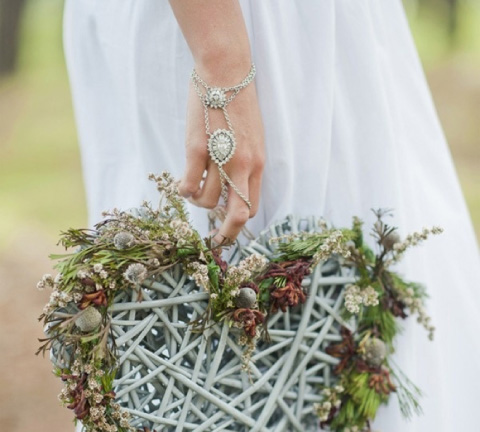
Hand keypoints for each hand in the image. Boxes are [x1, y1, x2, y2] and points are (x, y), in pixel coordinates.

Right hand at [178, 71, 264, 242]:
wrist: (225, 72)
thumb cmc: (237, 103)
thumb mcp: (252, 138)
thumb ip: (245, 164)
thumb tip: (233, 191)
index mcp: (257, 164)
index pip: (251, 207)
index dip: (239, 223)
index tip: (228, 227)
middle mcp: (242, 166)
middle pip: (237, 215)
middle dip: (225, 234)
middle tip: (214, 241)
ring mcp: (220, 159)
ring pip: (208, 201)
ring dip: (198, 201)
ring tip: (194, 189)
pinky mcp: (198, 150)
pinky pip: (188, 185)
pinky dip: (184, 190)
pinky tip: (183, 185)